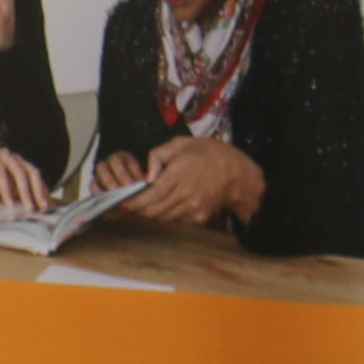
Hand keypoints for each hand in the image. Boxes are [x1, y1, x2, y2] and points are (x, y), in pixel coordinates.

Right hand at [0, 148, 53, 216]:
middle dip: (38, 191)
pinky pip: (1, 174)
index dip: (43, 191)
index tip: (48, 207)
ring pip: (19, 172)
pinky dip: (6, 189)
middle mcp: (17, 158)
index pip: (37, 177)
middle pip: (32, 172)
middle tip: (42, 207)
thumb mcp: (8, 189)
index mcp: (23, 164)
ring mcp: (5, 155)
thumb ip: (21, 194)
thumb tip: (38, 207)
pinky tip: (8, 202)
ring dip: (25, 191)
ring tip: (28, 207)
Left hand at [118, 134, 258, 228]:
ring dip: (153, 211)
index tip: (125, 202)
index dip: (134, 202)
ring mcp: (192, 208)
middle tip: (134, 203)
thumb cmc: (209, 153)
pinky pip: (177, 219)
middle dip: (140, 209)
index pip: (149, 196)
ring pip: (163, 217)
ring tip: (151, 202)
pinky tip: (171, 203)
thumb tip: (147, 175)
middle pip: (153, 210)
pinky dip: (169, 213)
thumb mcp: (182, 143)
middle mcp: (184, 194)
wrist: (238, 173)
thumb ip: (159, 156)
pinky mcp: (199, 217)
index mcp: (177, 174)